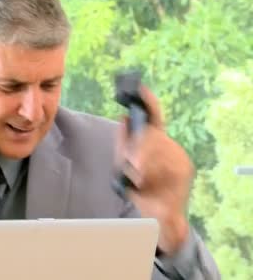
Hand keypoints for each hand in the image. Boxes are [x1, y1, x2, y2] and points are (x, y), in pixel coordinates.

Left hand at [117, 87, 192, 254]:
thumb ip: (122, 143)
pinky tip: (147, 185)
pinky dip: (151, 176)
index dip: (148, 102)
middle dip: (136, 148)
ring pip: (156, 150)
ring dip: (142, 165)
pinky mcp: (184, 170)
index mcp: (157, 143)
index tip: (140, 89)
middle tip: (129, 162)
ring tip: (138, 179)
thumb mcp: (124, 165)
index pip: (154, 117)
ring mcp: (180, 158)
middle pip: (151, 134)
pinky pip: (165, 165)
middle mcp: (171, 147)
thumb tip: (122, 119)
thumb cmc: (141, 188)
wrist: (158, 216)